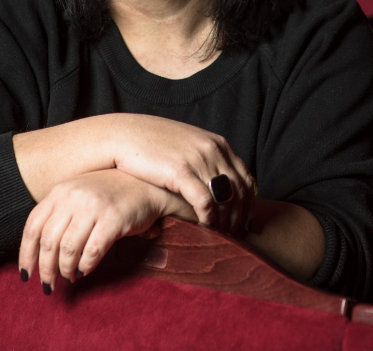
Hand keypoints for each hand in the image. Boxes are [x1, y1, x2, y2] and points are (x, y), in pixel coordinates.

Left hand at [18, 169, 177, 291]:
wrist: (143, 183)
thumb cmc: (106, 194)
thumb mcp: (77, 195)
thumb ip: (58, 215)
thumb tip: (38, 253)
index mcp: (60, 191)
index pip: (33, 226)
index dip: (26, 254)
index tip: (26, 274)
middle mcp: (74, 196)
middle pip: (49, 241)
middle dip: (46, 269)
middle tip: (48, 285)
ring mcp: (94, 206)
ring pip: (69, 249)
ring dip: (66, 270)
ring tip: (69, 278)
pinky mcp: (113, 218)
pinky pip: (92, 251)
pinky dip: (85, 266)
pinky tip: (84, 271)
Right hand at [107, 114, 254, 233]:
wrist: (125, 135)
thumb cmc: (152, 143)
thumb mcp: (187, 145)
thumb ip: (205, 161)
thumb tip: (217, 183)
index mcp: (217, 143)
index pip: (245, 178)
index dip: (248, 203)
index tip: (244, 221)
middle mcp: (212, 150)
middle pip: (239, 191)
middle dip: (239, 217)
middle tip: (235, 236)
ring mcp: (198, 159)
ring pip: (225, 200)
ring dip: (226, 222)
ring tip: (222, 237)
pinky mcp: (181, 171)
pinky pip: (205, 202)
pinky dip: (210, 219)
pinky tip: (205, 230)